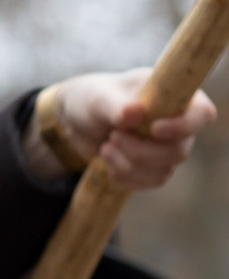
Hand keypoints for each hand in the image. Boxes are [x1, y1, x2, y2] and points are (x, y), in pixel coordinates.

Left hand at [35, 67, 216, 186]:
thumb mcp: (97, 98)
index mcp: (175, 96)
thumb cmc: (92, 100)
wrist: (77, 121)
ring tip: (105, 146)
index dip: (183, 127)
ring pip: (164, 170)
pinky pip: (153, 182)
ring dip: (128, 164)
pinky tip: (109, 162)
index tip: (154, 129)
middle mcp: (179, 123)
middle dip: (140, 151)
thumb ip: (115, 105)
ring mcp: (169, 147)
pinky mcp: (155, 166)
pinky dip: (127, 177)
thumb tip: (136, 112)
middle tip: (112, 136)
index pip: (202, 114)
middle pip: (178, 151)